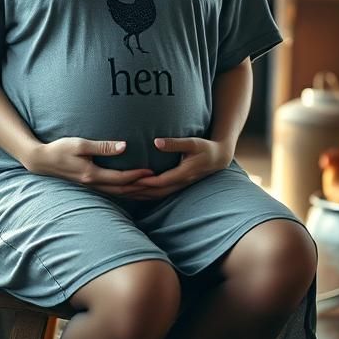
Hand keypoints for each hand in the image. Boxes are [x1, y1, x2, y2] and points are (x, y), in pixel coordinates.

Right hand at [26, 137, 156, 193]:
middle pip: (122, 190)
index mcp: (92, 174)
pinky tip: (133, 190)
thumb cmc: (60, 149)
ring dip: (135, 192)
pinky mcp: (90, 185)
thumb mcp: (80, 144)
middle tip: (158, 184)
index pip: (120, 178)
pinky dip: (125, 192)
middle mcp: (93, 184)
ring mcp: (91, 186)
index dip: (137, 176)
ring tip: (150, 189)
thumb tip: (124, 146)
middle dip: (141, 187)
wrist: (42, 161)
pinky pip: (112, 191)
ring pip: (118, 193)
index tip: (152, 172)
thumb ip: (103, 146)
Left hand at [114, 137, 232, 200]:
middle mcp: (180, 183)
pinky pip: (159, 193)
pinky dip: (146, 194)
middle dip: (138, 192)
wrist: (219, 159)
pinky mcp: (177, 185)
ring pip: (156, 195)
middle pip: (155, 192)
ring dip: (141, 195)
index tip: (129, 180)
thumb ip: (175, 143)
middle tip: (120, 189)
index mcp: (183, 173)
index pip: (160, 181)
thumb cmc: (206, 148)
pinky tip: (135, 192)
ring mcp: (179, 186)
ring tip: (123, 193)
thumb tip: (156, 142)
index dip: (145, 182)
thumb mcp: (193, 142)